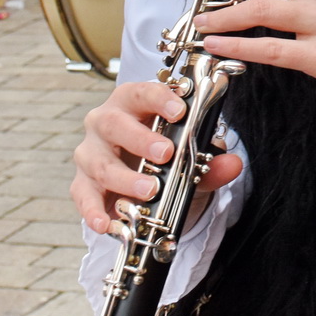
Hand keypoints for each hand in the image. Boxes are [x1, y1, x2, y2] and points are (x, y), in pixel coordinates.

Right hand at [71, 81, 243, 234]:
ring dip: (124, 178)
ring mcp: (90, 152)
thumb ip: (210, 160)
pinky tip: (106, 223)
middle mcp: (105, 122)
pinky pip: (83, 196)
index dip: (160, 99)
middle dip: (140, 139)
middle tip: (165, 153)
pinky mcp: (82, 183)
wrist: (143, 179)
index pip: (142, 92)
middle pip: (113, 123)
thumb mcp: (190, 156)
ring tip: (148, 190)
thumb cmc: (163, 153)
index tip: (180, 111)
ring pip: (100, 162)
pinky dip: (94, 211)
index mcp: (132, 103)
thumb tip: (233, 165)